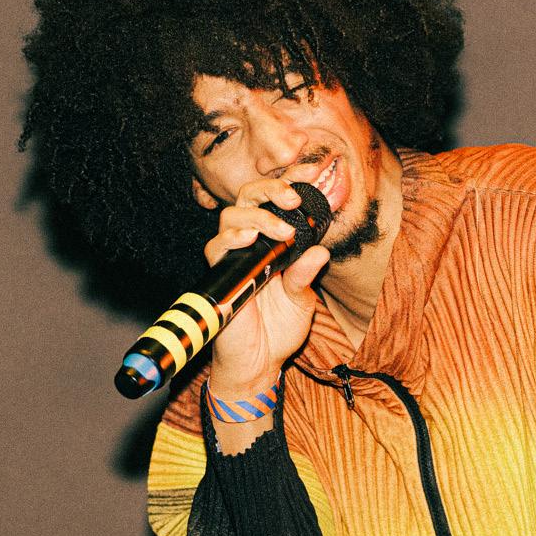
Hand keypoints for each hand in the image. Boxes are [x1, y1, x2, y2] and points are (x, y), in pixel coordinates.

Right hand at [204, 177, 330, 398]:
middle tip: (293, 198)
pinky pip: (216, 248)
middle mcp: (252, 244)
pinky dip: (232, 239)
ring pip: (232, 215)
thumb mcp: (302, 300)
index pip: (278, 202)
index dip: (292, 180)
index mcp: (274, 243)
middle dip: (272, 188)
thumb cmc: (279, 330)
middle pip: (250, 197)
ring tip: (282, 230)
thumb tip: (320, 250)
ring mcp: (234, 258)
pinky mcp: (219, 275)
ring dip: (258, 215)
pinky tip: (250, 239)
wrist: (260, 364)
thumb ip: (306, 274)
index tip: (314, 170)